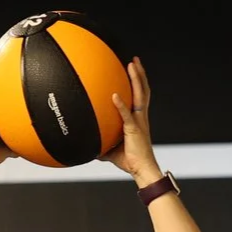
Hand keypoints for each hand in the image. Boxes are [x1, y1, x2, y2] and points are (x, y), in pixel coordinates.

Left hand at [103, 57, 159, 180]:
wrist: (142, 170)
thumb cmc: (130, 160)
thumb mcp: (112, 149)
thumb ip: (102, 142)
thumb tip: (88, 144)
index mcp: (138, 119)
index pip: (140, 97)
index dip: (138, 83)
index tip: (133, 70)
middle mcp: (141, 117)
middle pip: (143, 90)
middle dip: (139, 74)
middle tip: (134, 61)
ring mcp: (139, 122)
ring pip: (140, 95)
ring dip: (136, 79)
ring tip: (132, 65)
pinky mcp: (134, 129)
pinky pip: (127, 115)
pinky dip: (120, 105)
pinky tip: (114, 95)